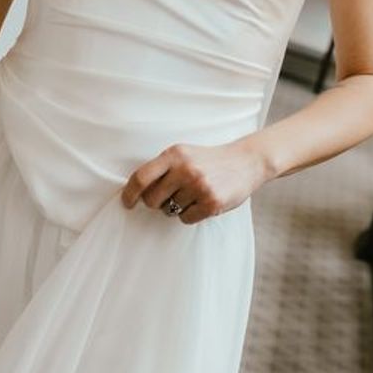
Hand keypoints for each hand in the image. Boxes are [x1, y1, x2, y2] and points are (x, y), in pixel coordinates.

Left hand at [120, 138, 267, 224]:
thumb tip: (136, 192)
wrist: (245, 161)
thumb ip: (162, 168)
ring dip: (177, 207)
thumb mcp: (184, 154)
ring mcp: (199, 186)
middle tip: (169, 197)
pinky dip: (190, 214)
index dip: (130, 193)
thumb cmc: (208, 160)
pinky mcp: (211, 203)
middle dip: (156, 203)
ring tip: (193, 193)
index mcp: (174, 154)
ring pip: (170, 210)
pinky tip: (202, 202)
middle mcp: (185, 169)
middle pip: (152, 199)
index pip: (141, 177)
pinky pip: (186, 218)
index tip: (127, 203)